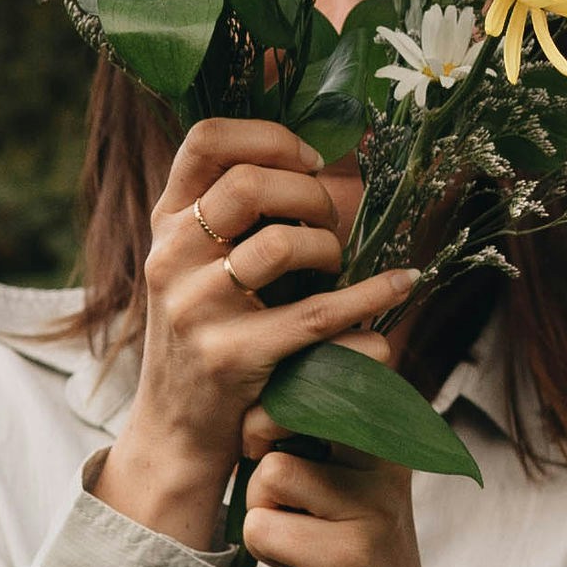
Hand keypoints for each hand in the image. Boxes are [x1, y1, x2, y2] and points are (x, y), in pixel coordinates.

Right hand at [93, 119, 418, 552]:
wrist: (176, 430)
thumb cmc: (206, 333)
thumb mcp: (197, 263)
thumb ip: (234, 213)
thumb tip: (319, 156)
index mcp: (166, 224)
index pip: (205, 141)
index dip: (268, 137)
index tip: (309, 160)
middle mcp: (171, 258)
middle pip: (248, 185)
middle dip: (310, 195)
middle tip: (330, 222)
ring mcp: (196, 308)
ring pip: (282, 244)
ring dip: (329, 248)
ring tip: (337, 265)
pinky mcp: (231, 356)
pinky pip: (317, 314)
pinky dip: (369, 296)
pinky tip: (399, 285)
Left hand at [240, 334, 431, 566]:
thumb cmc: (339, 535)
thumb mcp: (331, 467)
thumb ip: (301, 425)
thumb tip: (247, 402)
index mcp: (387, 421)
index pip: (321, 369)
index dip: (277, 395)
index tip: (276, 432)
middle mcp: (389, 452)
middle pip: (292, 407)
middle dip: (259, 437)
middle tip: (270, 477)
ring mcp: (374, 502)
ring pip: (271, 472)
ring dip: (263, 506)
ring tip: (297, 531)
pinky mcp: (351, 552)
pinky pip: (264, 527)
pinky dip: (264, 548)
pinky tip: (299, 563)